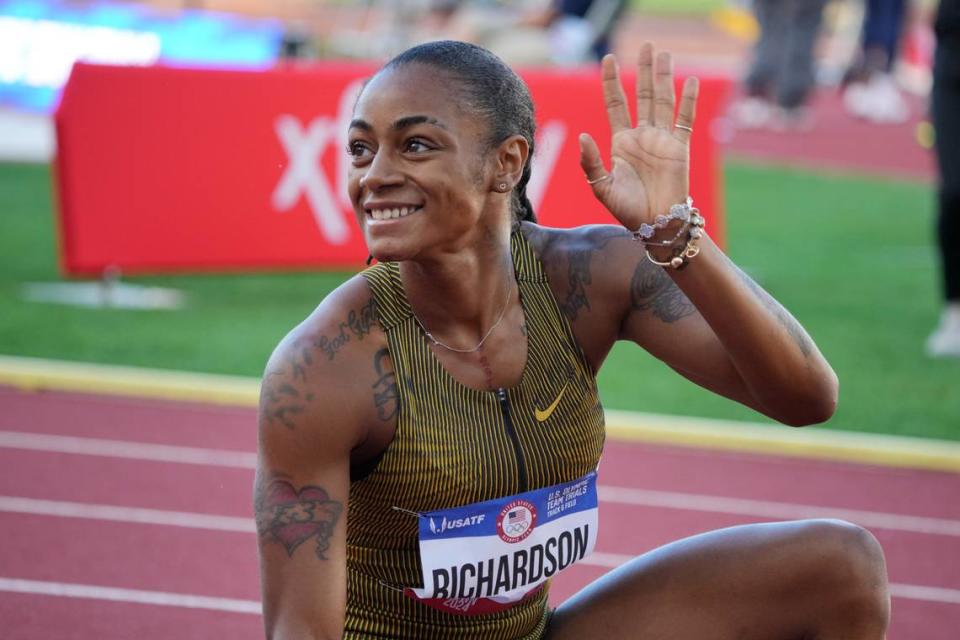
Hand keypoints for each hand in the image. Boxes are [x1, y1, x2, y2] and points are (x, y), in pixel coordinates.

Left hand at [579, 43, 698, 230]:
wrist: (655, 224)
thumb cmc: (627, 210)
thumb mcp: (602, 186)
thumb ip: (590, 162)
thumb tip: (582, 136)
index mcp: (622, 142)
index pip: (616, 104)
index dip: (612, 81)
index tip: (608, 59)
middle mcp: (642, 136)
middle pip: (642, 95)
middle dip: (643, 70)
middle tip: (646, 45)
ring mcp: (662, 140)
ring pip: (663, 101)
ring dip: (663, 78)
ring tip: (664, 54)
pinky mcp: (680, 148)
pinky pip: (685, 119)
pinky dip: (688, 100)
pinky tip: (689, 81)